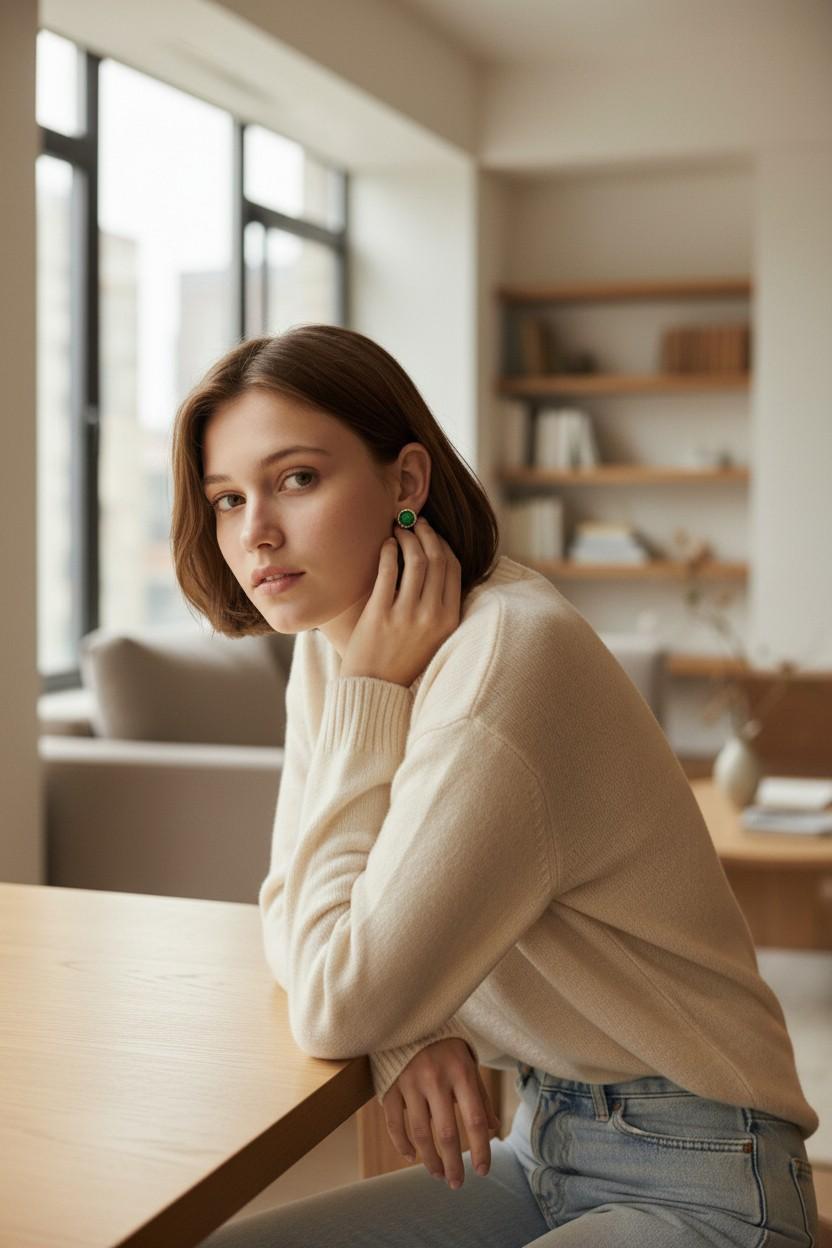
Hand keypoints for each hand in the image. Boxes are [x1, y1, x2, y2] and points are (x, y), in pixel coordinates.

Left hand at [339, 516, 461, 687]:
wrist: (373, 687)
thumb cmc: (401, 659)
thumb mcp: (433, 636)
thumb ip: (438, 605)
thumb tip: (435, 562)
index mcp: (449, 620)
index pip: (454, 569)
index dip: (443, 545)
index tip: (432, 535)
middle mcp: (432, 616)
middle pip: (437, 559)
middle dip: (427, 534)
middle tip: (415, 524)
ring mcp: (407, 615)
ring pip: (416, 561)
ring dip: (408, 538)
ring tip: (399, 531)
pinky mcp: (381, 613)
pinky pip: (389, 571)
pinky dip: (389, 551)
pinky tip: (386, 545)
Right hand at [381, 1038, 500, 1188]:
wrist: (410, 1018)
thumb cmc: (445, 1046)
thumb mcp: (468, 1064)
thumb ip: (479, 1095)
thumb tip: (492, 1129)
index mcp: (461, 1071)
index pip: (475, 1119)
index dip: (480, 1149)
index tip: (482, 1172)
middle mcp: (436, 1077)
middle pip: (447, 1133)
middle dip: (453, 1164)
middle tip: (456, 1184)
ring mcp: (410, 1081)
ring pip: (421, 1133)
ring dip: (430, 1160)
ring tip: (438, 1174)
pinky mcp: (390, 1085)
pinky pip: (395, 1123)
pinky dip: (402, 1144)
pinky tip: (411, 1156)